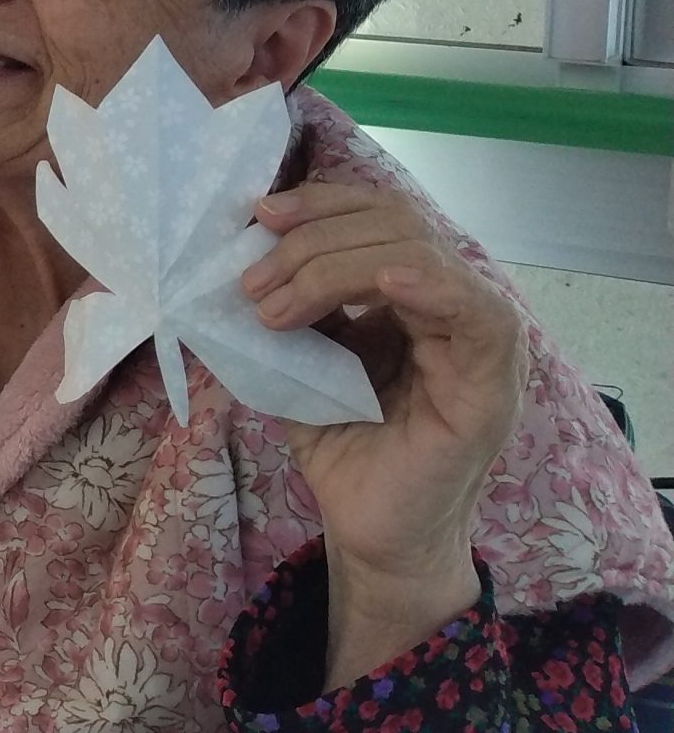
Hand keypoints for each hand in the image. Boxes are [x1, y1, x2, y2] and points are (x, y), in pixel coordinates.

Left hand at [243, 180, 525, 639]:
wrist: (369, 529)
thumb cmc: (343, 447)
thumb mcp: (301, 359)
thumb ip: (290, 305)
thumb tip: (242, 252)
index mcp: (411, 291)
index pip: (376, 215)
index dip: (319, 204)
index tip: (257, 215)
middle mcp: (451, 303)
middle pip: (394, 224)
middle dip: (312, 240)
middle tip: (252, 282)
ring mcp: (477, 339)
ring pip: (420, 255)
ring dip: (336, 266)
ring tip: (276, 307)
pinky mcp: (490, 383)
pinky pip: (476, 313)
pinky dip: (428, 284)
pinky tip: (383, 284)